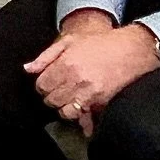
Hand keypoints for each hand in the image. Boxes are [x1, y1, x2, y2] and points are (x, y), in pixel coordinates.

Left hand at [25, 19, 159, 135]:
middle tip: (60, 90)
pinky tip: (81, 111)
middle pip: (51, 100)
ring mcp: (90, 93)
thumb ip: (46, 56)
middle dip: (52, 96)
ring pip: (65, 112)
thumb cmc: (100, 43)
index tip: (49, 82)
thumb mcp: (69, 41)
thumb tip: (28, 69)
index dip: (43, 85)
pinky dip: (81, 118)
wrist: (131, 50)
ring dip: (65, 107)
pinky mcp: (102, 102)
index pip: (41, 86)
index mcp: (65, 64)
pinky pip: (85, 117)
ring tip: (70, 98)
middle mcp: (76, 81)